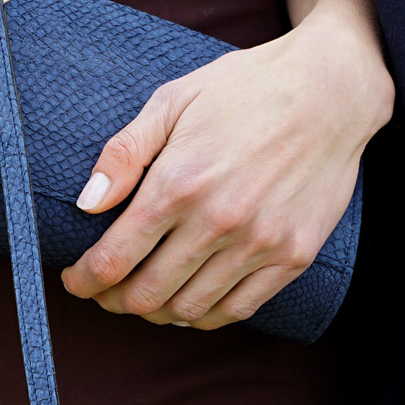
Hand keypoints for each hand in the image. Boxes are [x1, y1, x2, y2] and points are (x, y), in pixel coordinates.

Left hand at [60, 3, 394, 329]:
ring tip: (143, 297)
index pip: (113, 259)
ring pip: (189, 310)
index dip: (84, 280)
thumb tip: (86, 203)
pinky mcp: (293, 256)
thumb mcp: (172, 101)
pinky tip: (188, 302)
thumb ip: (124, 154)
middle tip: (104, 291)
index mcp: (178, 184)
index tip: (74, 279)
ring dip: (156, 313)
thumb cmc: (244, 89)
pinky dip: (204, 316)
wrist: (330, 90)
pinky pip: (238, 309)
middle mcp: (217, 221)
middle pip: (146, 295)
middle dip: (113, 301)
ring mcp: (259, 243)